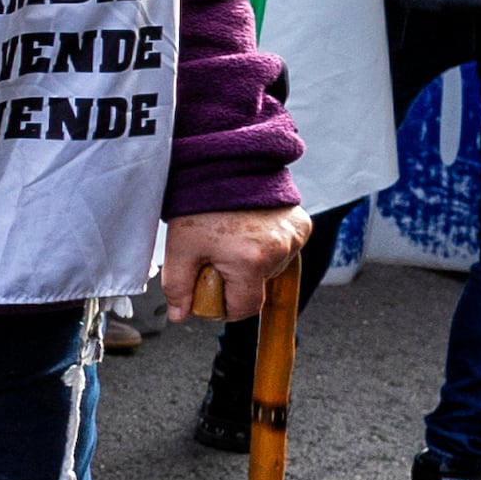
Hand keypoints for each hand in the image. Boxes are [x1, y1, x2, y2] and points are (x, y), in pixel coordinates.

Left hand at [160, 205, 312, 324]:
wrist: (223, 164)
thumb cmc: (200, 203)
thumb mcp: (180, 248)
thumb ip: (178, 286)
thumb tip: (180, 314)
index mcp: (251, 262)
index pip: (245, 308)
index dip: (225, 305)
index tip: (211, 291)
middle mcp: (280, 251)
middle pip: (258, 287)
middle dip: (236, 280)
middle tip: (215, 256)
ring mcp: (295, 237)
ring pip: (272, 268)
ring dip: (253, 263)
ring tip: (232, 239)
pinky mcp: (302, 224)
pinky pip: (286, 249)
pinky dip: (268, 246)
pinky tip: (250, 230)